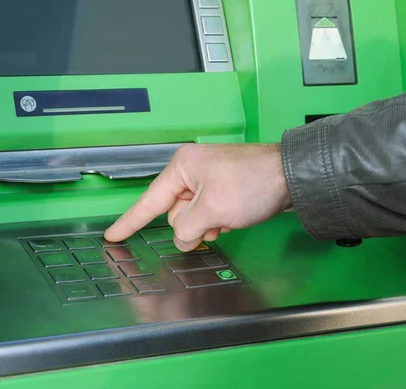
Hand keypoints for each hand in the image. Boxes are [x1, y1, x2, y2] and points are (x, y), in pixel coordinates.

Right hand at [104, 143, 291, 250]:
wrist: (292, 177)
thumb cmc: (253, 183)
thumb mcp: (212, 210)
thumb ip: (187, 228)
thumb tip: (183, 237)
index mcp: (181, 168)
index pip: (149, 201)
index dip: (129, 222)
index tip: (113, 236)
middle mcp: (192, 171)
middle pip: (174, 212)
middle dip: (191, 226)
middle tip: (214, 224)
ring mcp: (209, 180)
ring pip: (193, 217)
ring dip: (207, 225)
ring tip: (229, 219)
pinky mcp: (224, 189)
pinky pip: (209, 214)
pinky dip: (219, 222)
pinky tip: (234, 219)